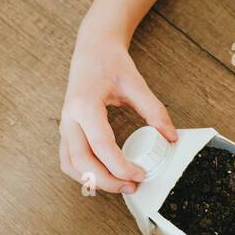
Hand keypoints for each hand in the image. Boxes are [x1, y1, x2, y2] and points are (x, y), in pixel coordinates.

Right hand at [60, 30, 176, 192]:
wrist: (92, 48)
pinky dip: (84, 173)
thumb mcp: (136, 83)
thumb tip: (170, 136)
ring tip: (119, 184)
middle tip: (131, 186)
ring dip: (93, 180)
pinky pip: (69, 160)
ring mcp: (64, 125)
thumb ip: (154, 109)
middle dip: (107, 180)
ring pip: (71, 165)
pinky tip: (104, 175)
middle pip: (82, 162)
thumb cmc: (110, 62)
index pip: (102, 146)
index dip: (121, 165)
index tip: (140, 174)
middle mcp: (69, 118)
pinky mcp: (66, 130)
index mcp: (85, 105)